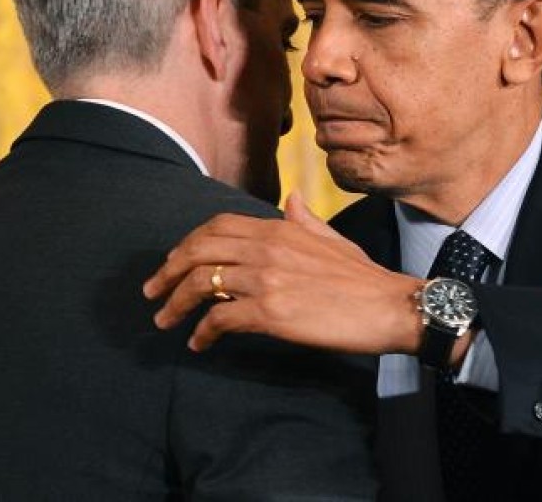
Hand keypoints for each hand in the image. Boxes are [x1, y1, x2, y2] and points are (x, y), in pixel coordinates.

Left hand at [143, 192, 423, 353]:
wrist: (390, 306)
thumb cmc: (363, 278)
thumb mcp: (331, 239)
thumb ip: (304, 219)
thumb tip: (291, 198)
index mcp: (280, 228)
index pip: (217, 226)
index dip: (187, 243)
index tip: (173, 262)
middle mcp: (267, 248)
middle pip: (198, 250)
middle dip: (167, 270)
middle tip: (152, 291)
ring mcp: (267, 279)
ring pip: (201, 284)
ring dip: (174, 304)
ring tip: (164, 320)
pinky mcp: (271, 312)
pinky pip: (220, 319)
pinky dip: (202, 332)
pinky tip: (199, 343)